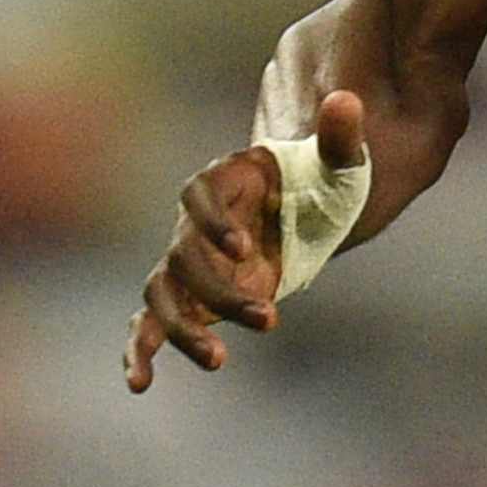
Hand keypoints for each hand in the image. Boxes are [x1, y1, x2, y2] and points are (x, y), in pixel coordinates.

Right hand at [125, 86, 367, 390]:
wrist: (308, 216)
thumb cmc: (323, 185)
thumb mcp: (342, 166)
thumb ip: (340, 140)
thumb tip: (347, 101)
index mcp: (224, 180)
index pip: (198, 194)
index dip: (212, 222)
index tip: (245, 252)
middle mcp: (195, 221)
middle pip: (184, 255)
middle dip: (220, 291)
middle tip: (270, 319)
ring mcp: (188, 261)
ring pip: (163, 293)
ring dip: (183, 329)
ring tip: (218, 361)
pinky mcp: (190, 298)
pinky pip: (151, 323)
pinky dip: (141, 351)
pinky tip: (139, 385)